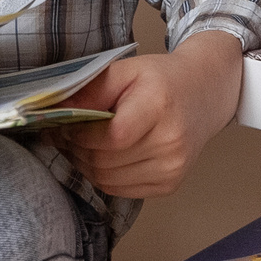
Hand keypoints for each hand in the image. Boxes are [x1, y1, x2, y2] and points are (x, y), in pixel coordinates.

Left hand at [55, 30, 243, 198]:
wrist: (205, 95)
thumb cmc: (161, 79)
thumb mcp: (126, 70)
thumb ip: (91, 89)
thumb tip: (56, 110)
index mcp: (160, 106)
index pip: (112, 136)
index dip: (81, 135)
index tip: (65, 125)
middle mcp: (170, 142)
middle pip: (106, 160)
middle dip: (76, 150)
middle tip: (64, 135)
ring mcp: (172, 168)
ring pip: (107, 179)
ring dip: (84, 164)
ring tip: (80, 145)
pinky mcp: (170, 185)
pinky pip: (120, 190)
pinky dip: (102, 176)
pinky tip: (101, 157)